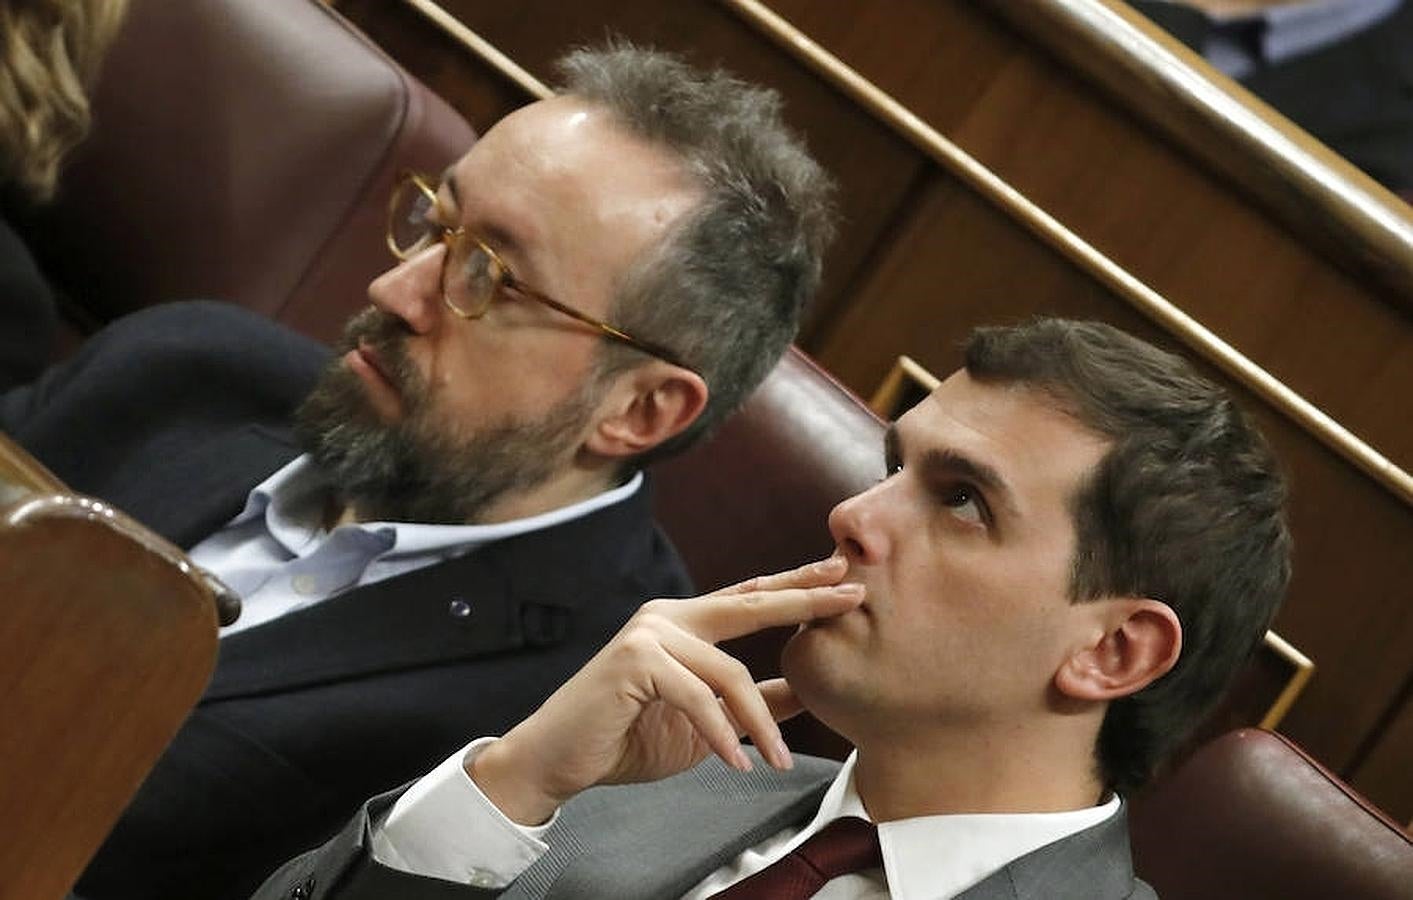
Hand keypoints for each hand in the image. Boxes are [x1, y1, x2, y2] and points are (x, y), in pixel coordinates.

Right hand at [470, 557, 863, 824]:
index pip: (750, 597)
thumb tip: (805, 692)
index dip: (796, 584)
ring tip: (778, 761)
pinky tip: (735, 762)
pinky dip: (720, 735)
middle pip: (751, 604)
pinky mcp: (635, 660)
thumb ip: (749, 701)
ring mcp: (650, 633)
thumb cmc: (628, 736)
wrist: (560, 759)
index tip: (840, 574)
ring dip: (759, 724)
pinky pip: (697, 697)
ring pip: (730, 672)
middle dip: (806, 599)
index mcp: (684, 622)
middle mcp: (669, 615)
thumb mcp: (706, 720)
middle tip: (852, 597)